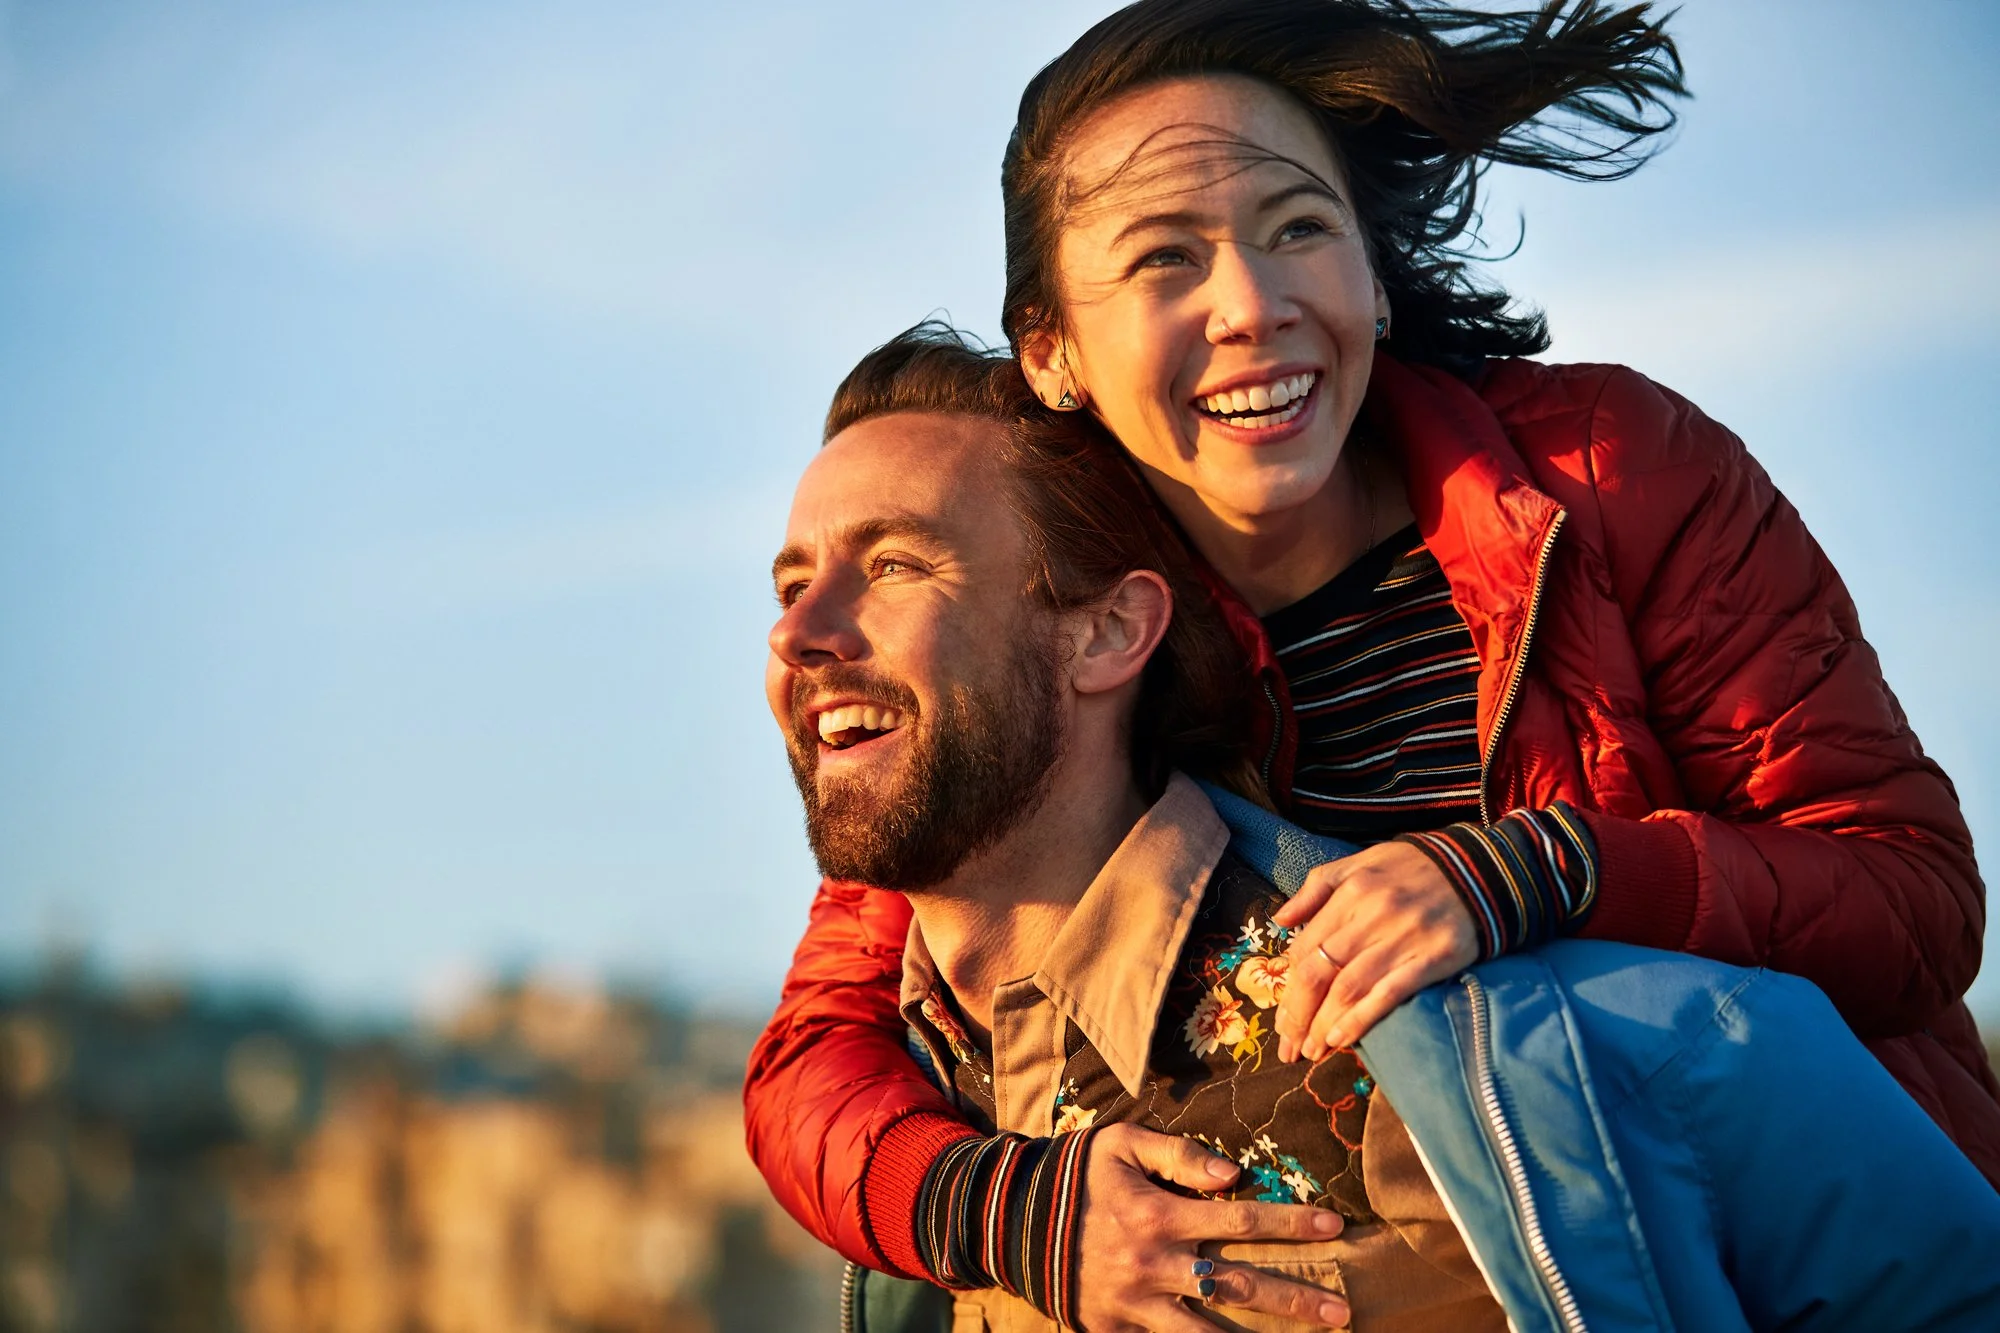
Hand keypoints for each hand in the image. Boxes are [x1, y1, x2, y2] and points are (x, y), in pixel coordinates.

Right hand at [1075, 1123, 1351, 1331]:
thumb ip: (1179, 1153)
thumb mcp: (1121, 1144)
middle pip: (1238, 1285)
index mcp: (1158, 1214)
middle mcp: (1154, 1264)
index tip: (1335, 1226)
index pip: (1240, 1219)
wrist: (1011, 1222)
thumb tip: (1233, 1174)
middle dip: (1295, 1300)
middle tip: (1343, 1311)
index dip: (1291, 1223)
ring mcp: (1136, 1306)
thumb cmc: (1078, 1176)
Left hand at [1272, 841, 1477, 1061]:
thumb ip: (1316, 888)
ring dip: (1324, 1025)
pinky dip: (1361, 1019)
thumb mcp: (1358, 863)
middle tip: (1289, 1047)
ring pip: (1349, 988)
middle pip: (1320, 972)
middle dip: (1298, 1015)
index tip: (1282, 1019)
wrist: (1481, 871)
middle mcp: (1371, 915)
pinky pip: (1389, 994)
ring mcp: (1402, 938)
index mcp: (1350, 892)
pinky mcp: (1432, 959)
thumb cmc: (1411, 867)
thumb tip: (1279, 920)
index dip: (1288, 988)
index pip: (1305, 948)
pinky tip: (1342, 1039)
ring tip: (1312, 1051)